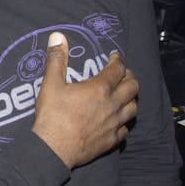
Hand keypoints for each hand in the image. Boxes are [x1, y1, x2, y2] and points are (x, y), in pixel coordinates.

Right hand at [31, 32, 138, 168]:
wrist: (54, 148)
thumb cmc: (53, 115)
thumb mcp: (51, 84)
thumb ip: (57, 59)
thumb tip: (57, 36)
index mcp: (99, 89)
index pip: (117, 69)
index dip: (118, 60)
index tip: (114, 57)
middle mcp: (112, 105)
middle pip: (132, 87)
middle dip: (129, 77)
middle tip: (122, 74)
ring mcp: (114, 124)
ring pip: (133, 108)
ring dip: (130, 99)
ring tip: (123, 95)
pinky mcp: (112, 140)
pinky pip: (125, 129)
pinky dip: (123, 122)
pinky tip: (116, 121)